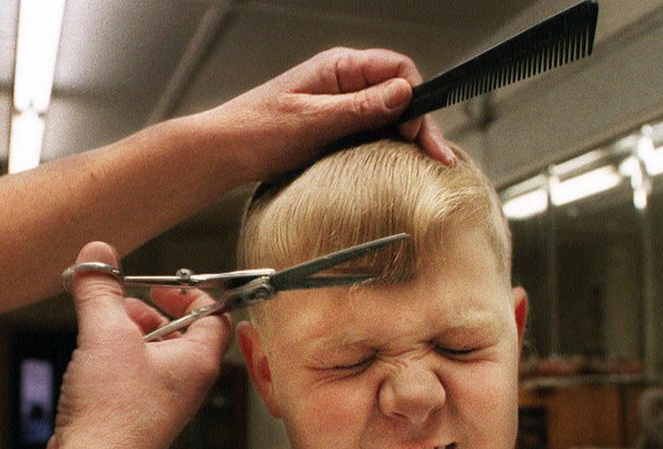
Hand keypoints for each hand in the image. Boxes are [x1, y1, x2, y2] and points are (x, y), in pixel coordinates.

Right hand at [43, 242, 230, 448]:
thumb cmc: (113, 412)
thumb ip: (100, 290)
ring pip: (153, 355)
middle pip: (180, 333)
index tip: (160, 285)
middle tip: (120, 305)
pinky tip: (88, 361)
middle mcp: (188, 384)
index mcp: (199, 361)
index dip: (191, 293)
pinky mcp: (137, 419)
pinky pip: (134, 378)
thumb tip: (96, 254)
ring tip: (99, 329)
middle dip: (148, 312)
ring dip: (126, 335)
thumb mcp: (105, 334)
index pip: (216, 316)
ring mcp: (163, 404)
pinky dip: (115, 361)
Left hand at [211, 47, 454, 179]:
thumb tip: (403, 93)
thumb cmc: (256, 131)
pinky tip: (396, 166)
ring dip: (406, 138)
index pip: (397, 70)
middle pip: (398, 95)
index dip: (416, 100)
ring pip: (387, 116)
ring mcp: (339, 105)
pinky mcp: (334, 128)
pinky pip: (370, 133)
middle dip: (420, 125)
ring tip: (425, 166)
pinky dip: (386, 148)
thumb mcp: (312, 121)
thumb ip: (358, 108)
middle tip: (438, 159)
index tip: (417, 134)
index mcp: (339, 67)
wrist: (224, 152)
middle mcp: (343, 82)